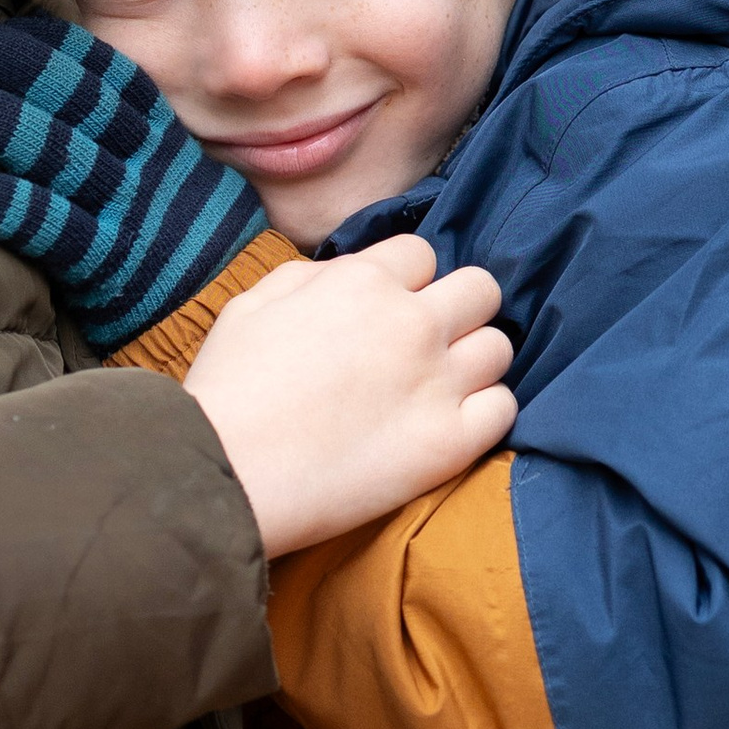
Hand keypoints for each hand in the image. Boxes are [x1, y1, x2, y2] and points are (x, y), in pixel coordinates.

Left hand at [0, 13, 266, 354]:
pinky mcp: (108, 270)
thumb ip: (123, 133)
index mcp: (161, 140)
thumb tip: (57, 85)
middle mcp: (145, 169)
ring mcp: (128, 217)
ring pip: (69, 162)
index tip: (15, 26)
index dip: (62, 49)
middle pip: (87, 108)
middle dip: (30, 72)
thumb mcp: (170, 170)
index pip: (113, 80)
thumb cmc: (181, 234)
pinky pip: (63, 236)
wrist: (223, 308)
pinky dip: (24, 213)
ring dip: (14, 131)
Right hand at [183, 237, 515, 558]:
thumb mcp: (253, 303)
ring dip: (472, 364)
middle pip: (481, 290)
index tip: (388, 312)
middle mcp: (412, 321)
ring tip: (436, 390)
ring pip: (498, 348)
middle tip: (426, 346)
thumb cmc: (228, 390)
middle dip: (457, 311)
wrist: (225, 473)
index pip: (423, 255)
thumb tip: (349, 273)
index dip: (406, 283)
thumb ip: (311, 276)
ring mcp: (438, 381)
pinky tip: (447, 426)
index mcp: (364, 280)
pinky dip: (482, 415)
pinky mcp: (451, 442)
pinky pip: (503, 409)